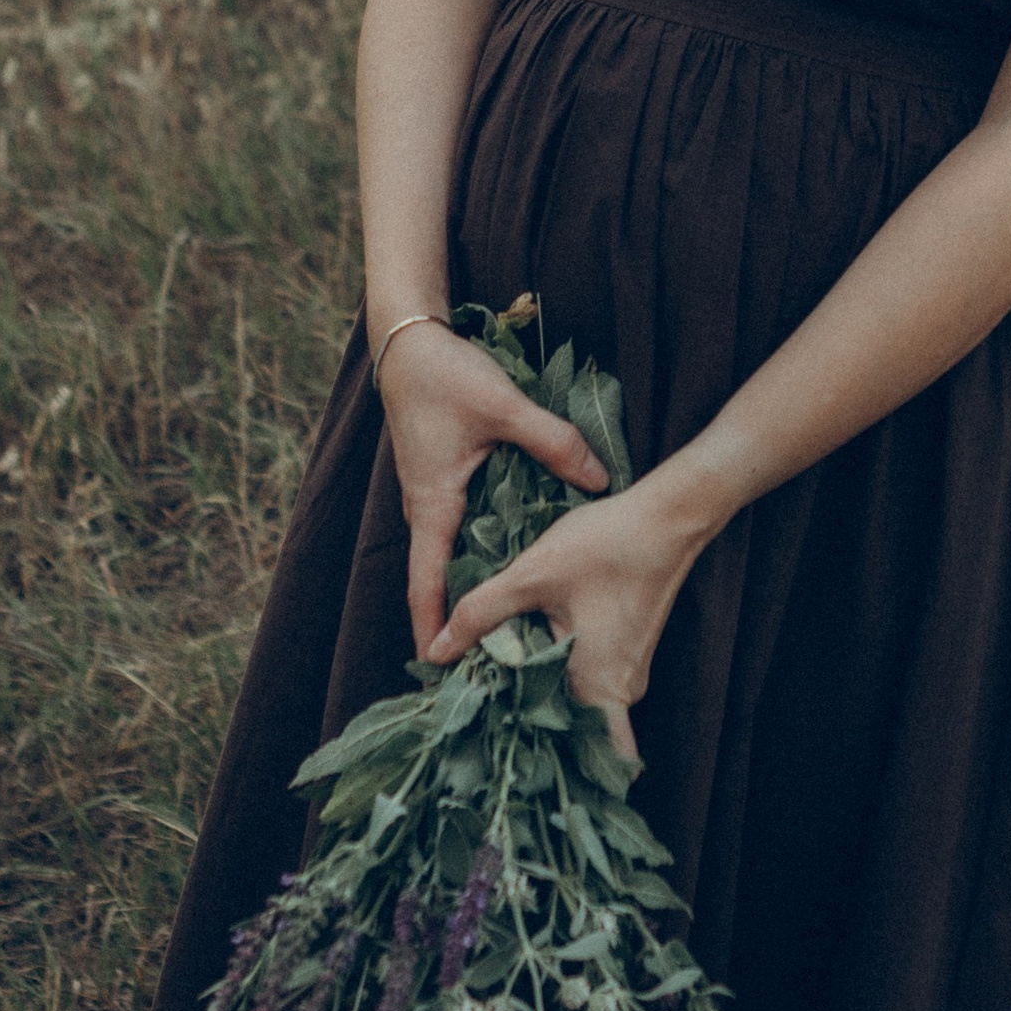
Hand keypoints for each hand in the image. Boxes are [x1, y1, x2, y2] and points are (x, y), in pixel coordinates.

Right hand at [378, 323, 608, 662]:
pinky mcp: (444, 480)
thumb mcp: (504, 407)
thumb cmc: (446, 376)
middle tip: (492, 662)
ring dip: (472, 588)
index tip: (441, 669)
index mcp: (433, 505)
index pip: (426, 584)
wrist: (410, 341)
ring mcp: (434, 495)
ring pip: (452, 555)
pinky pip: (460, 531)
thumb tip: (600, 479)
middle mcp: (427, 509)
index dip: (433, 629)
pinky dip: (479, 554)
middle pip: (440, 579)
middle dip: (461, 621)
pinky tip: (514, 561)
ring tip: (509, 626)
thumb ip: (553, 443)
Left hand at [426, 477, 711, 766]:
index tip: (511, 768)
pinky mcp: (625, 651)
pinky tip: (522, 661)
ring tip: (491, 695)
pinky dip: (555, 679)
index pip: (596, 763)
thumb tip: (434, 653)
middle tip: (481, 730)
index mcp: (601, 686)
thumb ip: (480, 614)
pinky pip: (587, 682)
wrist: (667, 517)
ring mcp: (626, 671)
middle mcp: (621, 690)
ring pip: (579, 707)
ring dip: (541, 703)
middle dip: (533, 735)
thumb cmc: (607, 546)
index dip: (559, 775)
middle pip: (577, 736)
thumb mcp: (532, 576)